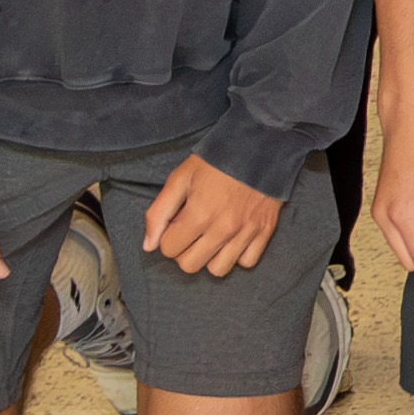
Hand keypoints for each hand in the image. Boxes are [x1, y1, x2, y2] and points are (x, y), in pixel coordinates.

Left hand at [134, 153, 283, 282]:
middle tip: (192, 230)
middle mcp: (223, 229)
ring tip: (212, 237)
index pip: (168, 249)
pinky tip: (233, 239)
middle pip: (189, 265)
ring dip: (210, 257)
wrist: (263, 144)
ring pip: (218, 270)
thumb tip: (148, 245)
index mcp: (199, 214)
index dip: (168, 235)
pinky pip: (247, 263)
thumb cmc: (218, 160)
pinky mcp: (265, 231)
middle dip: (184, 250)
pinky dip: (238, 255)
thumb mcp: (181, 177)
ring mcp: (246, 232)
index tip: (179, 221)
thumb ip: (159, 212)